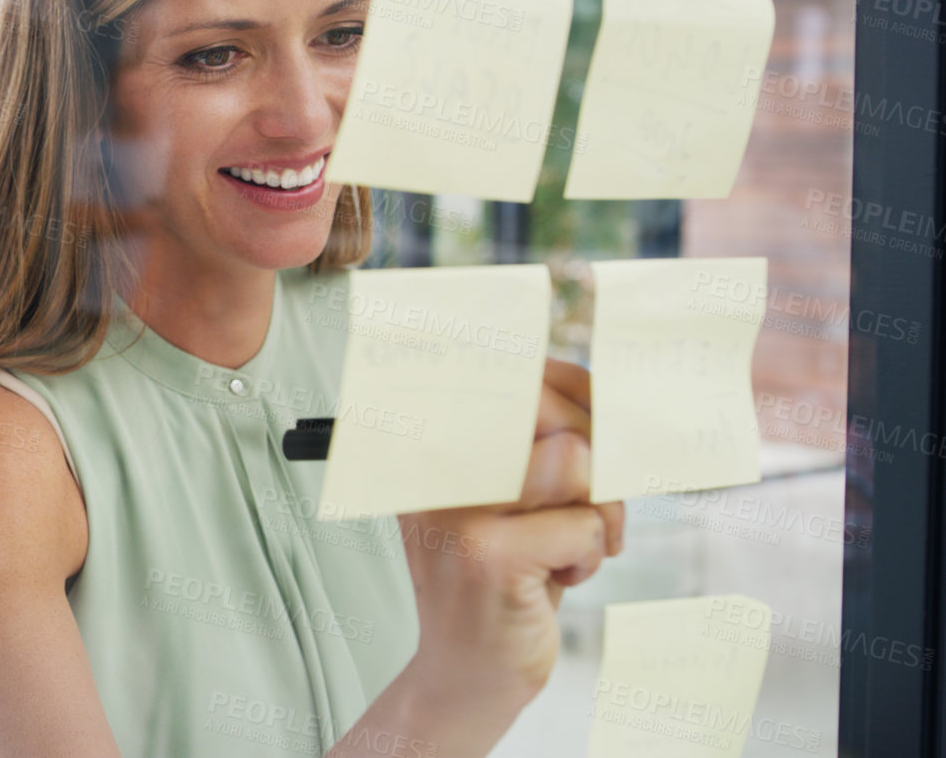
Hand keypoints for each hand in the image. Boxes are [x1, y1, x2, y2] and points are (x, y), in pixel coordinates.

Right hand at [391, 360, 622, 730]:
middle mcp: (437, 465)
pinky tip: (559, 577)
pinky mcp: (490, 555)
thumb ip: (538, 445)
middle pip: (553, 412)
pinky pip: (584, 525)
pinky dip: (590, 555)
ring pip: (577, 463)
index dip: (577, 391)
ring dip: (599, 511)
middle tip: (595, 506)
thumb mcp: (510, 499)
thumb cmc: (503, 579)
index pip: (520, 377)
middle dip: (598, 460)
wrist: (465, 672)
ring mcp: (459, 510)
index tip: (599, 422)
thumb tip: (610, 399)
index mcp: (441, 442)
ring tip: (574, 544)